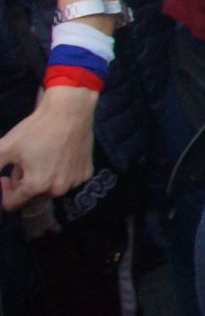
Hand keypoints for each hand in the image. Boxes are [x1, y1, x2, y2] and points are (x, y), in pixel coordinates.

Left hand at [0, 87, 96, 209]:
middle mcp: (57, 189)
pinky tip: (58, 156)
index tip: (5, 176)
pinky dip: (60, 173)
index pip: (13, 204)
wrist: (70, 111)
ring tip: (41, 159)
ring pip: (51, 189)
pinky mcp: (86, 173)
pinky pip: (67, 180)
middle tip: (23, 164)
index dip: (5, 191)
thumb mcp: (5, 148)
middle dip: (24, 184)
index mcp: (36, 186)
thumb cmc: (36, 129)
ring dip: (42, 180)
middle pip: (32, 197)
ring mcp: (74, 182)